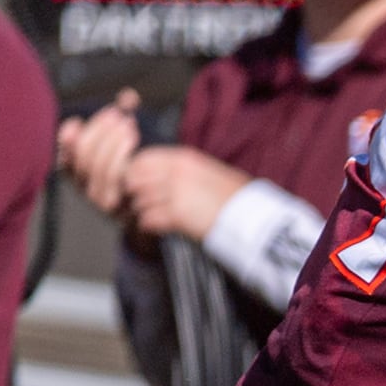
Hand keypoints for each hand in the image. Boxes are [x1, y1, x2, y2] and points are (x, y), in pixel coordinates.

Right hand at [56, 95, 142, 218]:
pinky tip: (135, 145)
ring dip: (113, 142)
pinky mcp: (116, 208)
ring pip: (98, 168)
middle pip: (82, 156)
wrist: (157, 204)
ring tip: (130, 126)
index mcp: (76, 168)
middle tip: (117, 115)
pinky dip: (122, 159)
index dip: (66, 137)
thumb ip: (124, 119)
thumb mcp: (127, 140)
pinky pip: (114, 182)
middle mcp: (83, 185)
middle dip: (99, 131)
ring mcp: (99, 198)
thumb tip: (129, 96)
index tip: (77, 121)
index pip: (64, 153)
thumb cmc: (138, 166)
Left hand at [118, 145, 252, 241]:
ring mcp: (175, 193)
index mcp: (184, 158)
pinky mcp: (177, 215)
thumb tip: (156, 175)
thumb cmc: (234, 196)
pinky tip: (161, 227)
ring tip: (157, 216)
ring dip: (143, 211)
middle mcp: (176, 173)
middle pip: (134, 179)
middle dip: (135, 192)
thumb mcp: (208, 171)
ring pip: (139, 201)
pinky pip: (147, 220)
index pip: (142, 159)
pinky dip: (150, 226)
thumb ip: (181, 170)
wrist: (252, 217)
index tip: (141, 184)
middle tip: (144, 202)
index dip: (136, 173)